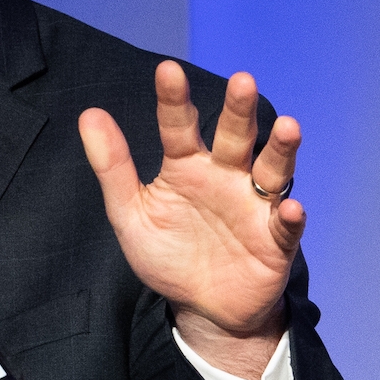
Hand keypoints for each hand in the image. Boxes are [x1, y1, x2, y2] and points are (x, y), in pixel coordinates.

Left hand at [79, 62, 304, 379]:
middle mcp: (226, 176)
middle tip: (242, 80)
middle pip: (235, 137)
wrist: (201, 309)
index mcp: (187, 166)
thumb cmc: (168, 254)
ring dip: (281, 149)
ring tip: (288, 127)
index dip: (174, 100)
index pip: (179, 126)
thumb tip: (89, 114)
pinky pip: (285, 224)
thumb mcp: (131, 213)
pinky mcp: (275, 239)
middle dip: (239, 110)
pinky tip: (288, 207)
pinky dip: (289, 215)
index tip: (167, 70)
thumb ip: (112, 167)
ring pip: (272, 170)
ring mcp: (254, 205)